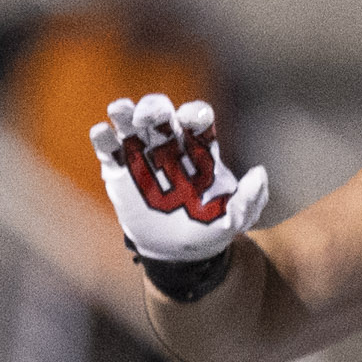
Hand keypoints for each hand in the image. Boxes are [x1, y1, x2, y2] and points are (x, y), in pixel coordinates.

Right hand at [91, 93, 268, 264]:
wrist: (180, 254)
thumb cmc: (212, 230)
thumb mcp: (238, 218)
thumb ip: (251, 198)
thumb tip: (259, 173)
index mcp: (200, 149)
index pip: (196, 119)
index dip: (193, 113)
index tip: (191, 119)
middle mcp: (169, 145)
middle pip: (161, 114)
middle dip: (155, 107)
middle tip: (150, 116)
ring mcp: (142, 155)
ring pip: (130, 123)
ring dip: (124, 112)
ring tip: (119, 110)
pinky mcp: (119, 171)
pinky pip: (107, 148)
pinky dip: (102, 137)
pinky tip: (102, 133)